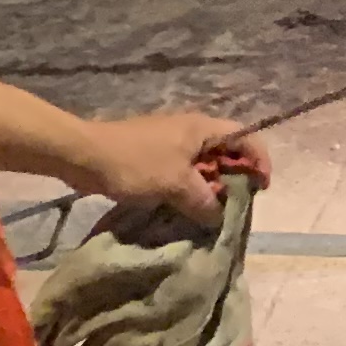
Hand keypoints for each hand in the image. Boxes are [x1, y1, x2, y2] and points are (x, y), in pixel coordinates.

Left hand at [59, 110, 269, 226]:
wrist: (84, 156)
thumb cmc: (136, 163)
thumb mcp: (176, 185)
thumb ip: (203, 201)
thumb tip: (218, 217)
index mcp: (203, 128)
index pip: (246, 137)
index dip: (259, 161)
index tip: (260, 189)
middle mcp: (191, 130)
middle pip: (226, 152)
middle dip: (233, 178)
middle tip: (231, 206)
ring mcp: (171, 142)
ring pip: (203, 164)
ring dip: (208, 187)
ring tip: (207, 212)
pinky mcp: (154, 155)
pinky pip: (182, 171)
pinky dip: (188, 188)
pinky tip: (182, 208)